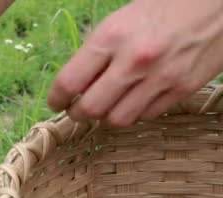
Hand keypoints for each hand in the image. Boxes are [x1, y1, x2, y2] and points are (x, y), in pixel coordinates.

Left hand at [48, 0, 222, 126]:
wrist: (215, 3)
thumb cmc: (163, 6)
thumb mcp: (120, 20)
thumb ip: (96, 52)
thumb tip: (75, 84)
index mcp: (111, 36)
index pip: (69, 82)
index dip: (57, 99)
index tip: (56, 103)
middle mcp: (133, 60)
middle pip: (90, 109)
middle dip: (78, 114)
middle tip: (78, 110)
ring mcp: (160, 78)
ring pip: (117, 120)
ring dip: (106, 118)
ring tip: (106, 108)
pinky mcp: (182, 90)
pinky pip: (145, 116)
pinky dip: (134, 113)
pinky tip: (133, 101)